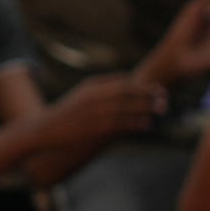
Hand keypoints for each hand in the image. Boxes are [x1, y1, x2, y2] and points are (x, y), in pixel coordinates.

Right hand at [43, 72, 163, 148]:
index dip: (143, 85)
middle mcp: (94, 95)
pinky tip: (148, 124)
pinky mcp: (94, 127)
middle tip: (165, 98)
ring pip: (126, 106)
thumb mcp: (83, 95)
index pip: (123, 81)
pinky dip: (136, 122)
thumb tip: (126, 84)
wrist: (43, 129)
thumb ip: (103, 88)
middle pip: (128, 91)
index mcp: (92, 85)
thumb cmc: (67, 114)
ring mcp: (94, 111)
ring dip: (146, 107)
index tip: (158, 89)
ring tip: (162, 109)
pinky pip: (120, 123)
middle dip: (148, 94)